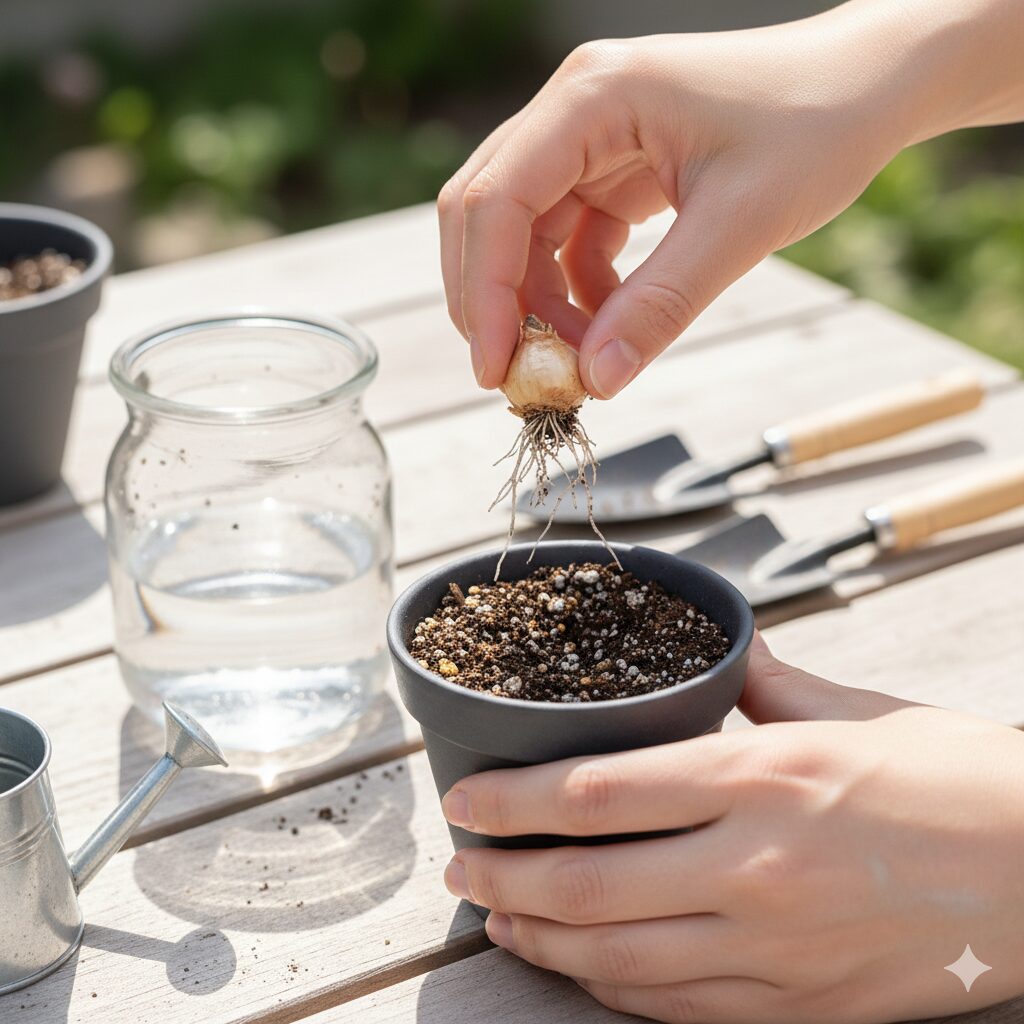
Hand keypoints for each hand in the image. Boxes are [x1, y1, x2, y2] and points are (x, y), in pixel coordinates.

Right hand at [438, 1, 1023, 397]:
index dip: (484, 293)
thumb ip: (660, 305)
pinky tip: (610, 324)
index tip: (496, 371)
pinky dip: (575, 292)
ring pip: (521, 233)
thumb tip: (594, 382)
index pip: (498, 200)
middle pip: (487, 213)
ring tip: (580, 360)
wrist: (868, 85)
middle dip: (494, 302)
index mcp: (594, 97)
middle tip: (520, 378)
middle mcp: (575, 109)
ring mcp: (589, 138)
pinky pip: (566, 240)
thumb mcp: (740, 224)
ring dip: (537, 305)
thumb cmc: (816, 126)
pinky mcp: (610, 168)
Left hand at [440, 634, 1023, 1022]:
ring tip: (497, 923)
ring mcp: (776, 948)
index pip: (599, 792)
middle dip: (505, 880)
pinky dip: (614, 990)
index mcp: (763, 776)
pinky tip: (581, 970)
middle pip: (590, 884)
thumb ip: (767, 683)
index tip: (467, 798)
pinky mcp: (801, 1006)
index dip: (515, 800)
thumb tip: (720, 651)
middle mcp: (755, 866)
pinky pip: (681, 1008)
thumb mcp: (855, 708)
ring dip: (543, 944)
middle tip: (458, 870)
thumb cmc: (956, 778)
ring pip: (621, 959)